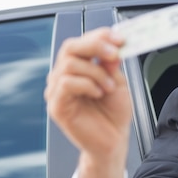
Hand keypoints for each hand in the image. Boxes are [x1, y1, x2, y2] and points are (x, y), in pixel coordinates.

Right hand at [44, 28, 130, 177]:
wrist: (113, 141)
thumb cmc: (113, 114)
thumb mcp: (118, 82)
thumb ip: (111, 64)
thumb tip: (110, 46)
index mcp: (79, 68)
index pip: (81, 42)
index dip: (100, 35)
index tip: (121, 39)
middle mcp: (64, 76)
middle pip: (70, 47)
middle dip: (96, 46)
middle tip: (115, 54)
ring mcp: (57, 90)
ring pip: (70, 64)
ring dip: (96, 72)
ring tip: (108, 87)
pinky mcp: (56, 105)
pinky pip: (66, 83)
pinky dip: (87, 84)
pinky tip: (98, 93)